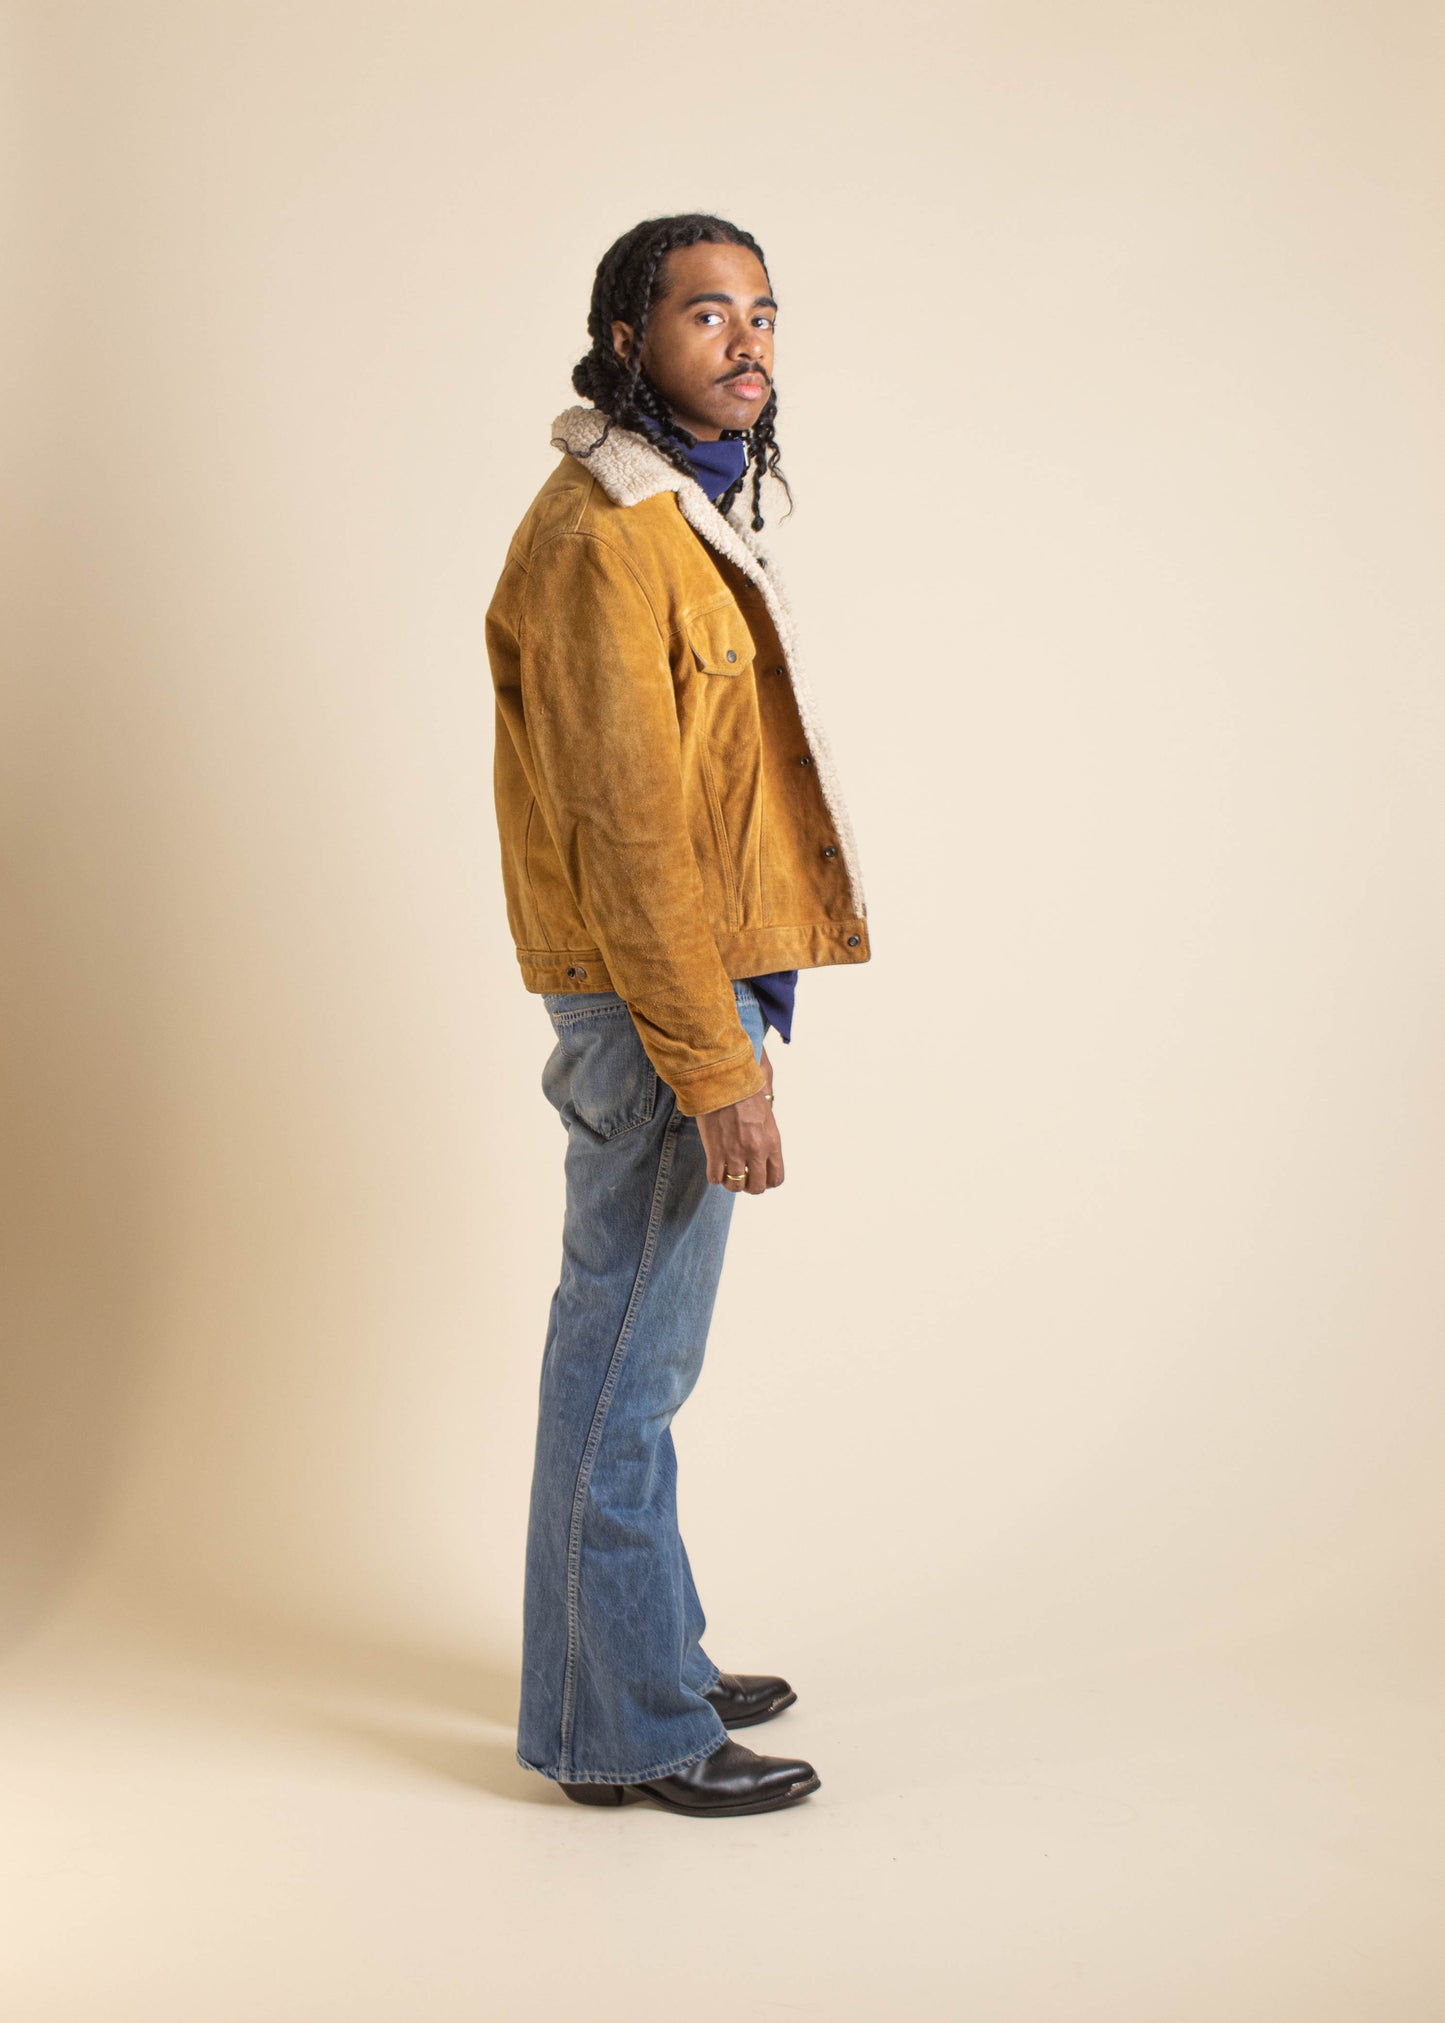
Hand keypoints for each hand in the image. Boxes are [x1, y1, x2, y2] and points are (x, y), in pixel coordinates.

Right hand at [695, 1045, 782, 1192]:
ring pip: (735, 1186)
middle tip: (742, 1178)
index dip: (767, 1181)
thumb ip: (768, 1129)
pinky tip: (714, 1167)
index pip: (777, 1177)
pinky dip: (714, 1177)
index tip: (758, 1176)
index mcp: (772, 1141)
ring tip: (726, 1173)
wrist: (723, 1081)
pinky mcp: (715, 1151)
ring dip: (730, 1183)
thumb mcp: (766, 1109)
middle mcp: (757, 1151)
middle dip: (749, 1186)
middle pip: (757, 1187)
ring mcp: (736, 1153)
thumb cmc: (744, 1089)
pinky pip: (715, 1178)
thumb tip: (767, 1129)